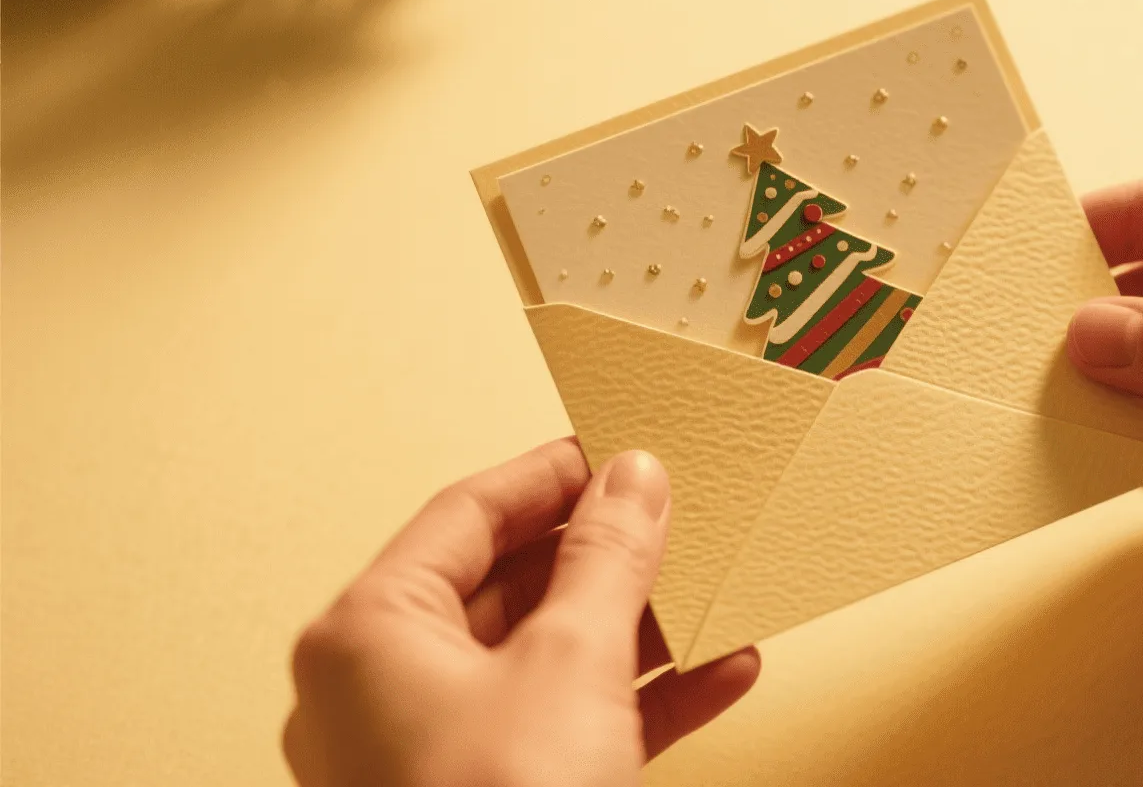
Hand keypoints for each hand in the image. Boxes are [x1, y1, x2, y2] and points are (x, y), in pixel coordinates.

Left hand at [283, 441, 759, 786]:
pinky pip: (564, 723)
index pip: (466, 513)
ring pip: (544, 657)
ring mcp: (430, 752)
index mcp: (367, 633)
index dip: (553, 474)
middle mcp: (383, 688)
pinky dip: (638, 699)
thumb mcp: (571, 663)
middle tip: (673, 516)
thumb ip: (607, 558)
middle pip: (507, 584)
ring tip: (709, 587)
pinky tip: (718, 674)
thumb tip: (631, 483)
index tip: (618, 449)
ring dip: (636, 626)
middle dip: (605, 554)